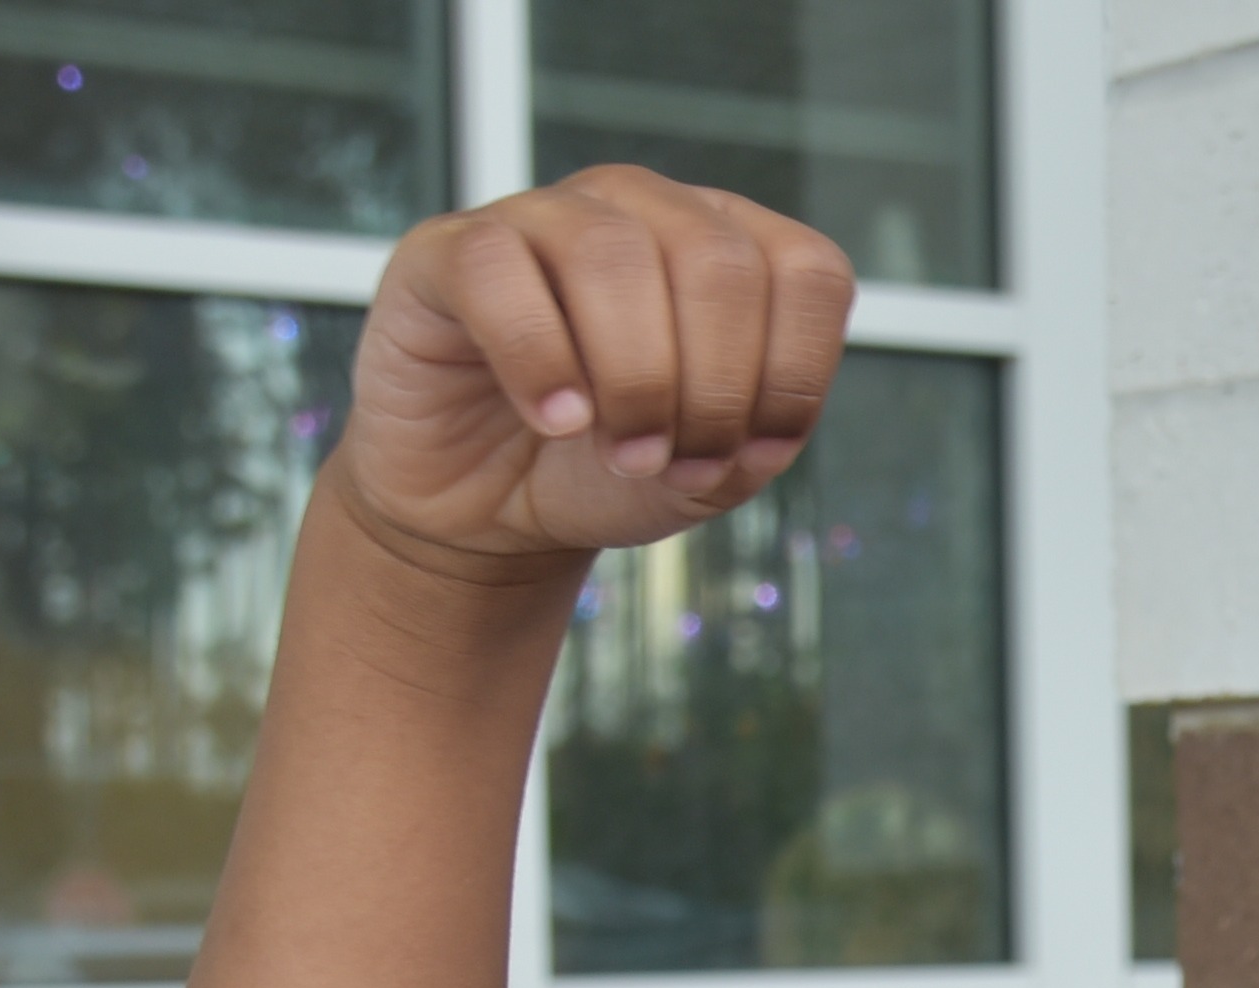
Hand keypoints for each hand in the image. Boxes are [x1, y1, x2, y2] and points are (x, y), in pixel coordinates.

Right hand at [335, 164, 854, 573]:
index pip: (806, 272)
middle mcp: (642, 208)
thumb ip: (752, 440)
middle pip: (718, 262)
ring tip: (621, 450)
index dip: (791, 377)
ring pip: (613, 254)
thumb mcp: (706, 474)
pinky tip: (553, 418)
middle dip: (712, 390)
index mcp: (726, 243)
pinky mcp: (451, 248)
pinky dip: (538, 359)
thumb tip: (746, 420)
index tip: (748, 453)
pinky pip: (498, 268)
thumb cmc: (606, 471)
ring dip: (634, 380)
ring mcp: (545, 216)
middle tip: (672, 462)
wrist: (491, 509)